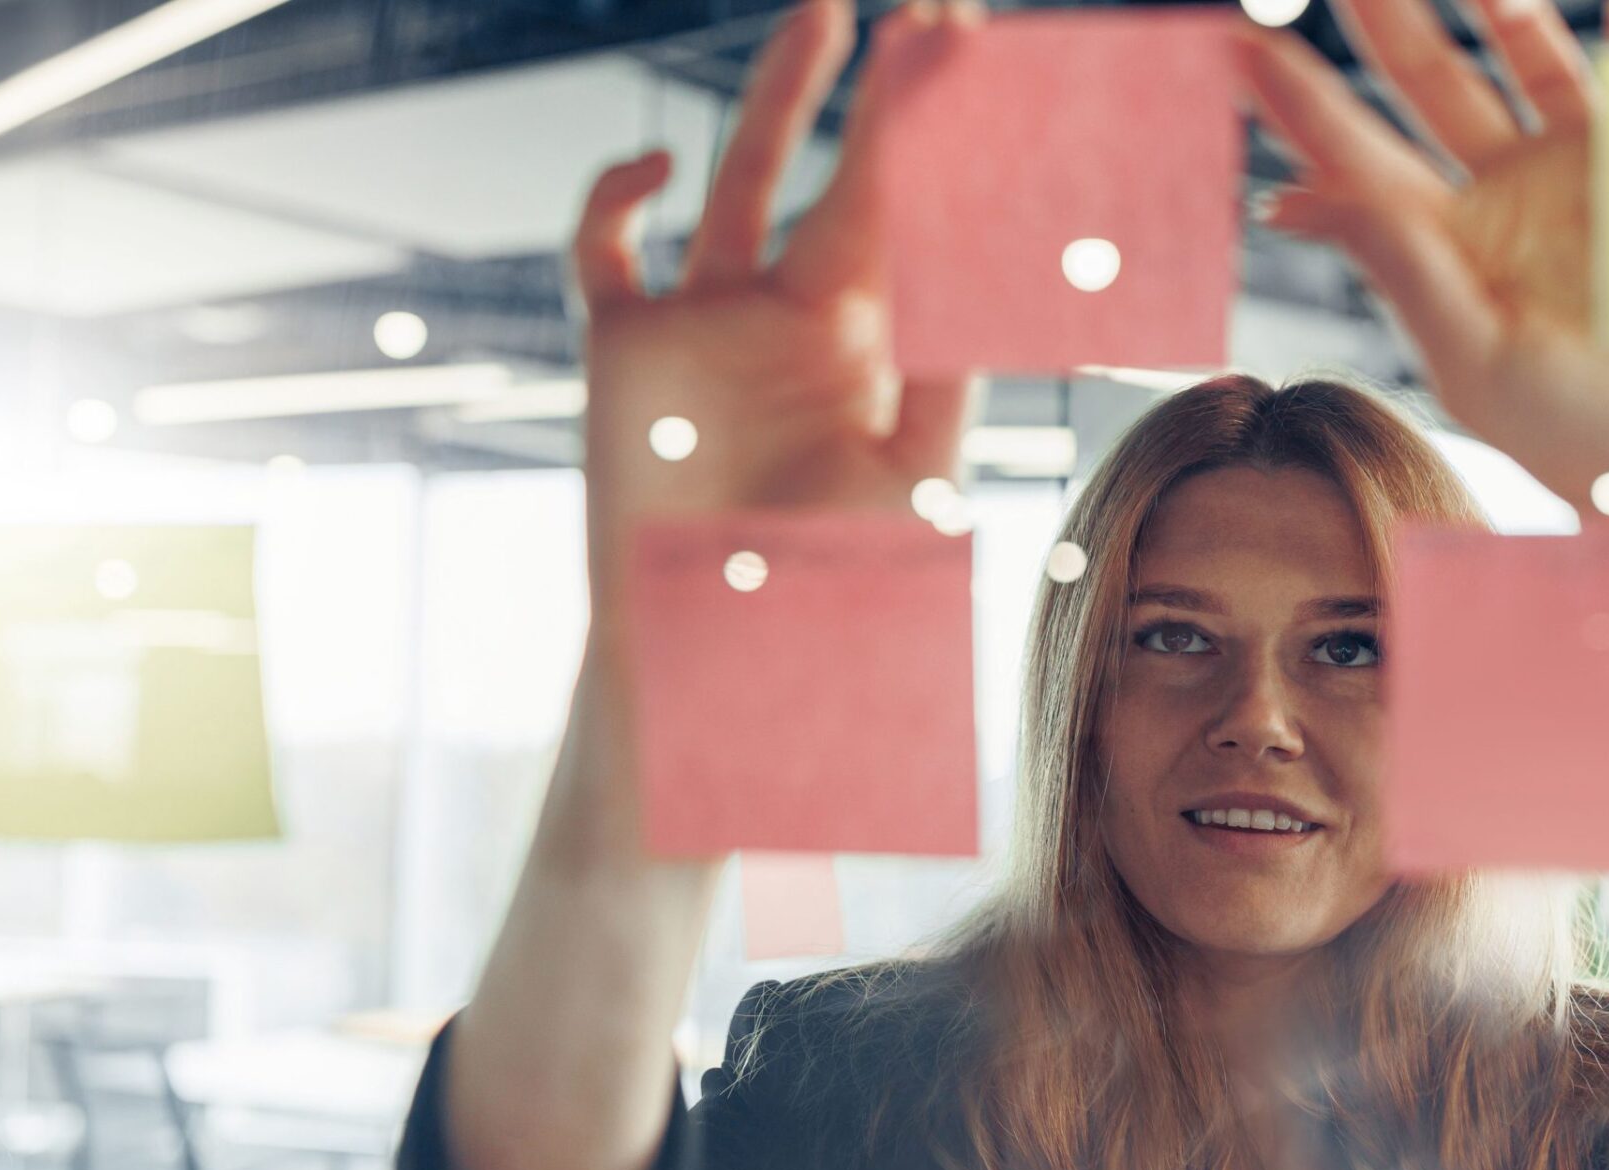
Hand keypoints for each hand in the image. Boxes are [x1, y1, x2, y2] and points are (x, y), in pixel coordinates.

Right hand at [570, 0, 979, 604]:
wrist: (713, 665)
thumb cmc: (825, 596)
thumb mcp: (912, 481)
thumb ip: (948, 375)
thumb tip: (1001, 274)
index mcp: (874, 351)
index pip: (921, 222)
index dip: (948, 142)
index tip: (983, 61)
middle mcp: (795, 321)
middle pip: (849, 177)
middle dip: (888, 96)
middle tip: (933, 13)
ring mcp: (708, 327)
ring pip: (741, 180)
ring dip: (782, 98)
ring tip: (828, 14)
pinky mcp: (625, 349)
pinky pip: (607, 250)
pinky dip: (617, 197)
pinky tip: (657, 168)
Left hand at [1239, 0, 1608, 570]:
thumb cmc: (1591, 440)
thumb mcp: (1475, 359)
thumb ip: (1399, 264)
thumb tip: (1297, 194)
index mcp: (1446, 249)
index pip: (1355, 158)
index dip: (1299, 101)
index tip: (1236, 44)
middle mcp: (1507, 197)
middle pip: (1432, 83)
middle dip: (1388, 21)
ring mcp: (1587, 173)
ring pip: (1534, 60)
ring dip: (1508, 10)